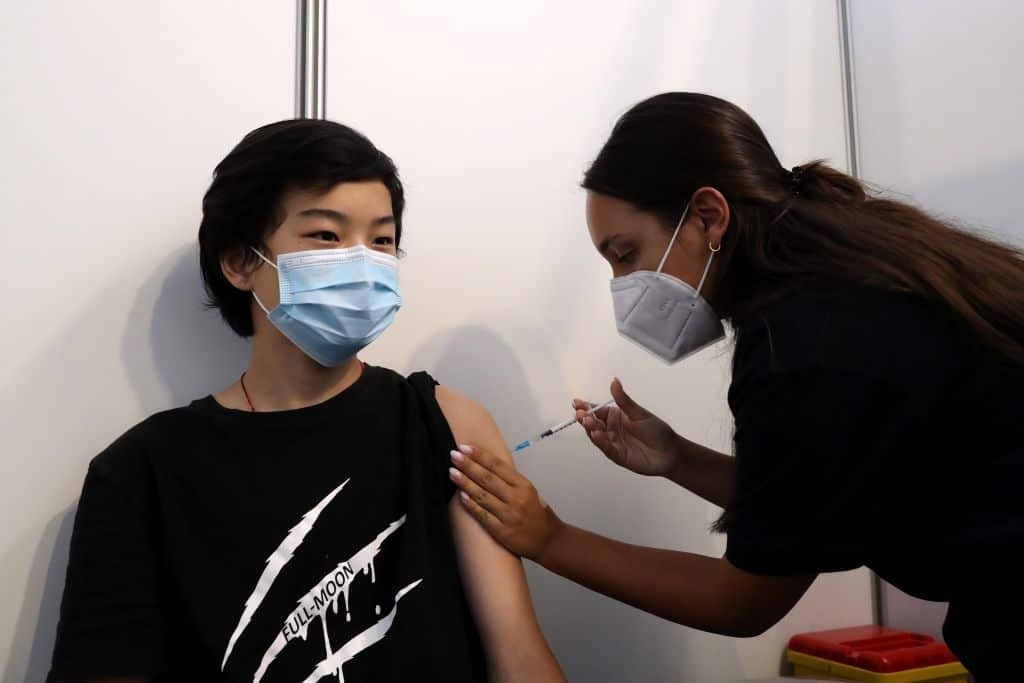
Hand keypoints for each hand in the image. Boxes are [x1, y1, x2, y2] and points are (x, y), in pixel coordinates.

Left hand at [449, 444, 562, 560]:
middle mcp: (516, 498)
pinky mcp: (501, 531)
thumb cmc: (538, 514)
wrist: (549, 540)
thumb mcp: (529, 491)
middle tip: (454, 455)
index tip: (465, 447)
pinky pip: (482, 515)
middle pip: (487, 479)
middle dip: (468, 465)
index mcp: (523, 485)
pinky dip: (471, 504)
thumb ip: (510, 481)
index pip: (497, 466)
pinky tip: (461, 495)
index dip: (480, 455)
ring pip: (482, 495)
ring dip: (465, 483)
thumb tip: (485, 466)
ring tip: (452, 472)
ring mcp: (508, 515)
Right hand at [574, 378, 682, 477]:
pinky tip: (596, 434)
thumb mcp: (639, 413)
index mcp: (616, 416)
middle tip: (580, 413)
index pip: (597, 410)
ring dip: (590, 428)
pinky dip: (600, 442)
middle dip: (585, 417)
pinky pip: (607, 448)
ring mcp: (614, 443)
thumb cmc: (657, 431)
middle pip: (594, 423)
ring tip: (587, 421)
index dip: (586, 406)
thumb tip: (614, 381)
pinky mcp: (618, 455)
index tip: (577, 402)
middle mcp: (612, 430)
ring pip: (597, 435)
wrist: (671, 452)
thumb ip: (623, 400)